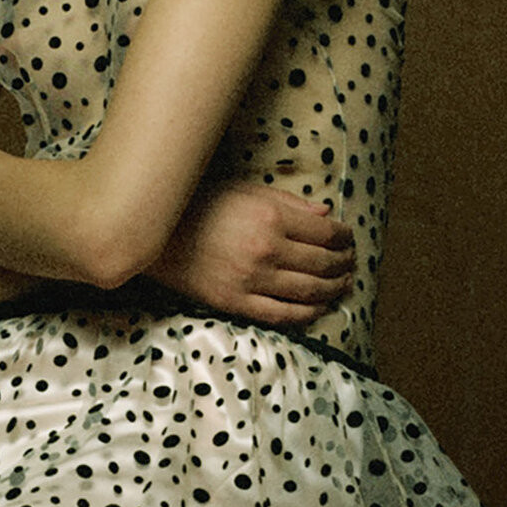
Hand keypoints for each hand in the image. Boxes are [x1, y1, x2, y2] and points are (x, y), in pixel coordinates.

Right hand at [148, 181, 356, 327]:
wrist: (155, 234)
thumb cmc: (201, 205)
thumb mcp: (246, 191)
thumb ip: (289, 203)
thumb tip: (326, 214)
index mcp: (271, 218)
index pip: (325, 233)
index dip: (344, 238)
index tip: (349, 239)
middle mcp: (266, 250)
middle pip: (322, 264)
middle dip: (344, 265)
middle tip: (351, 264)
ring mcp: (251, 280)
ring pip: (308, 292)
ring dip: (333, 290)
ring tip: (342, 286)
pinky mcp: (236, 303)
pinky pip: (282, 315)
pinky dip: (307, 315)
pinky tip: (318, 309)